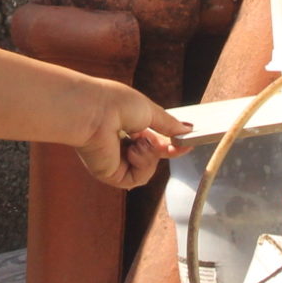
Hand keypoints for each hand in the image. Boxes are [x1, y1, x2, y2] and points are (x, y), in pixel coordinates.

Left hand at [70, 80, 190, 189]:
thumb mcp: (150, 110)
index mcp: (126, 127)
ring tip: (141, 140)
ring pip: (147, 169)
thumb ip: (168, 124)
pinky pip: (138, 178)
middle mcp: (119, 145)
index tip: (186, 142)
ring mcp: (114, 161)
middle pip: (151, 157)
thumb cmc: (115, 104)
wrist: (94, 112)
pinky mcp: (111, 174)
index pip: (152, 141)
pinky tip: (134, 150)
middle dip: (162, 150)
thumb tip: (187, 130)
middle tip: (171, 144)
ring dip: (151, 155)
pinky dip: (142, 165)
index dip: (169, 143)